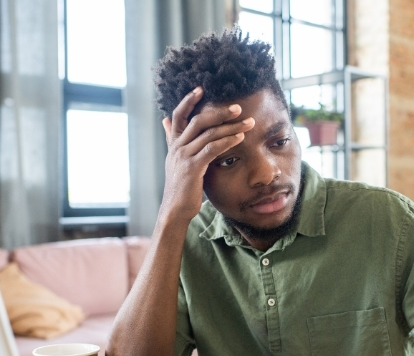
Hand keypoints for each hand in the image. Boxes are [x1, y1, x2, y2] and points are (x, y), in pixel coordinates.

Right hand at [159, 87, 254, 223]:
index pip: (178, 115)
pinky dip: (227, 141)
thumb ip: (173, 138)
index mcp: (174, 143)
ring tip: (248, 122)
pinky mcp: (193, 168)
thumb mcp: (175, 159)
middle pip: (198, 121)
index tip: (201, 88)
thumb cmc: (181, 185)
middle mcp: (177, 147)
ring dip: (231, 126)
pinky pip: (212, 149)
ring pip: (208, 134)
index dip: (188, 100)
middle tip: (238, 108)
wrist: (175, 208)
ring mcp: (184, 156)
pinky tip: (240, 138)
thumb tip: (165, 120)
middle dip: (220, 112)